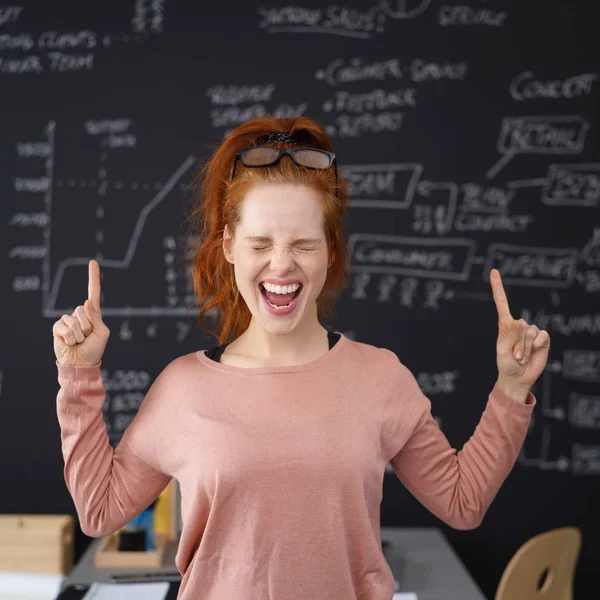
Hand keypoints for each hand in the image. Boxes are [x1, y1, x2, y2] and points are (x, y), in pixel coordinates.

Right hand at [52, 259, 109, 366]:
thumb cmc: (94, 349)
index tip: (93, 262)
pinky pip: (64, 327)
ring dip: (79, 334)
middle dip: (88, 327)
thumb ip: (96, 317)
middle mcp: (80, 314)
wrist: (81, 364)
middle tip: (87, 337)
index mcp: (93, 314)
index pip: (93, 292)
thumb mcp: (102, 333)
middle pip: (84, 310)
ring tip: (79, 341)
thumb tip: (85, 303)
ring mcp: (68, 320)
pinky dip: (69, 337)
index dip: (93, 277)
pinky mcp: (58, 327)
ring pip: (75, 320)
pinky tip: (69, 342)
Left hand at [490, 268, 549, 395]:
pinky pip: (541, 336)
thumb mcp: (503, 350)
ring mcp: (531, 331)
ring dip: (524, 348)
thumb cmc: (506, 363)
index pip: (501, 302)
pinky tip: (532, 354)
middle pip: (519, 325)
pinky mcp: (542, 338)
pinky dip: (535, 347)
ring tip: (520, 357)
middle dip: (516, 344)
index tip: (494, 271)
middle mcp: (518, 325)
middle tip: (513, 355)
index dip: (498, 287)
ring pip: (529, 333)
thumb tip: (521, 321)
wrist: (519, 377)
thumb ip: (511, 335)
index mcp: (505, 325)